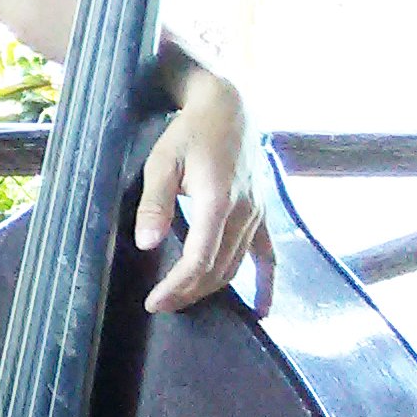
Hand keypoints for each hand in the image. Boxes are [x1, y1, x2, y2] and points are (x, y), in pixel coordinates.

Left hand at [137, 71, 272, 314]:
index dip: (177, 287)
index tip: (154, 303)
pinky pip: (269, 255)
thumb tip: (147, 244)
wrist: (229, 108)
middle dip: (189, 292)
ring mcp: (259, 214)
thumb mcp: (161, 163)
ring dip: (211, 287)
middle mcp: (245, 212)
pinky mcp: (264, 212)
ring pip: (237, 265)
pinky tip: (261, 309)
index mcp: (218, 202)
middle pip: (219, 269)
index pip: (199, 260)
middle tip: (161, 305)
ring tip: (183, 299)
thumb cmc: (189, 133)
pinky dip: (265, 283)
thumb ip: (155, 205)